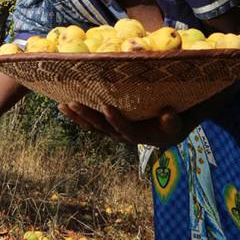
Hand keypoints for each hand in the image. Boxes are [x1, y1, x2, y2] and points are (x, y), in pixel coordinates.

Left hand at [59, 103, 185, 146]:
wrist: (165, 133)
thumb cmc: (171, 124)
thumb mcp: (176, 123)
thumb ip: (172, 121)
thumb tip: (168, 114)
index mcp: (139, 135)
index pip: (126, 129)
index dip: (117, 120)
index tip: (107, 108)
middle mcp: (121, 136)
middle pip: (102, 128)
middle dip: (87, 115)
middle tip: (74, 103)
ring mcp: (111, 133)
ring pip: (91, 127)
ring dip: (76, 117)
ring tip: (62, 105)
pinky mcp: (105, 128)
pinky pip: (88, 124)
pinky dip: (76, 116)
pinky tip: (63, 106)